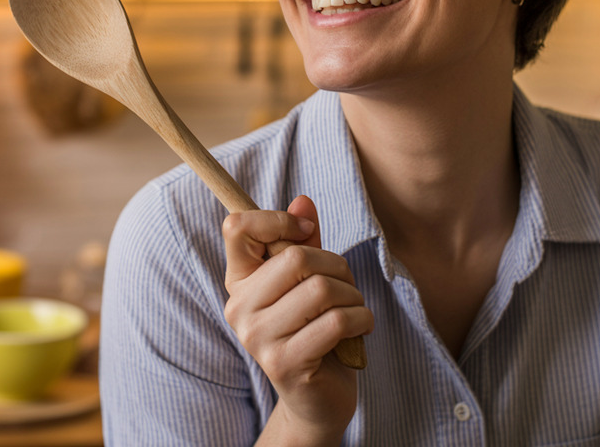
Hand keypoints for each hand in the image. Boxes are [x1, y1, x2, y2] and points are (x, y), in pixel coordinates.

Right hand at [223, 195, 372, 442]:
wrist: (316, 398)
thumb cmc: (313, 329)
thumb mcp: (308, 282)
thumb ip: (303, 242)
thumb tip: (303, 202)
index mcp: (240, 281)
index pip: (237, 227)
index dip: (277, 220)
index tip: (306, 234)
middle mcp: (240, 308)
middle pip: (296, 258)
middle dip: (337, 265)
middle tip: (346, 283)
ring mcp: (258, 338)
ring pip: (322, 290)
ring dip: (353, 296)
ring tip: (353, 309)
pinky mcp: (284, 363)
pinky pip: (337, 322)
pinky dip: (362, 319)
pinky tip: (360, 328)